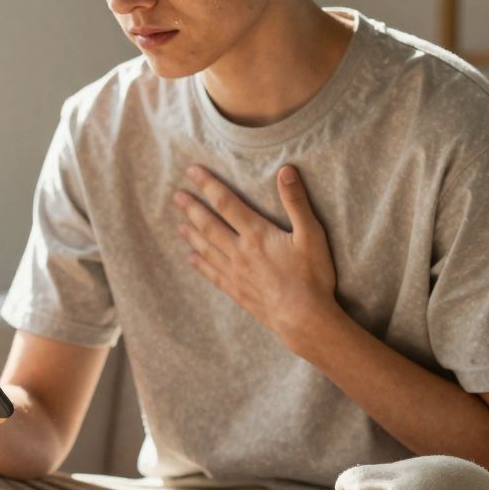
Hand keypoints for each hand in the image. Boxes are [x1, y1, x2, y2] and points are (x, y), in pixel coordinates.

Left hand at [173, 164, 339, 349]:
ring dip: (191, 234)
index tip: (192, 171)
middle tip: (177, 196)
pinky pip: (212, 274)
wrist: (303, 319)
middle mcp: (240, 251)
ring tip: (179, 225)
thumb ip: (296, 201)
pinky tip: (191, 258)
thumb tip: (286, 170)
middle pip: (208, 225)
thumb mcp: (311, 234)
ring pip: (206, 248)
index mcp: (256, 234)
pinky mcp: (237, 291)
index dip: (208, 185)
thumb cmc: (312, 276)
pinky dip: (200, 264)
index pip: (226, 202)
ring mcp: (236, 273)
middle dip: (192, 208)